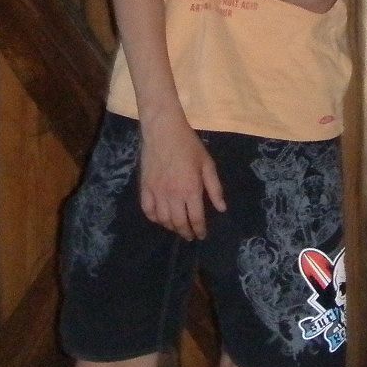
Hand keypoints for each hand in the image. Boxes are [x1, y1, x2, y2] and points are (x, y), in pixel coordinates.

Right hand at [139, 118, 225, 238]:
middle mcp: (173, 195)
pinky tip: (160, 218)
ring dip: (171, 227)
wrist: (163, 130)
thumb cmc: (188, 145)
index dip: (199, 230)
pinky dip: (154, 218)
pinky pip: (147, 210)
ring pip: (163, 219)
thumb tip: (221, 208)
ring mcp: (157, 192)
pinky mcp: (144, 187)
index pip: (196, 218)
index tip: (202, 235)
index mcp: (191, 189)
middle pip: (179, 222)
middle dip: (186, 232)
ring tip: (177, 228)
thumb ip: (214, 188)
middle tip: (190, 235)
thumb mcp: (207, 164)